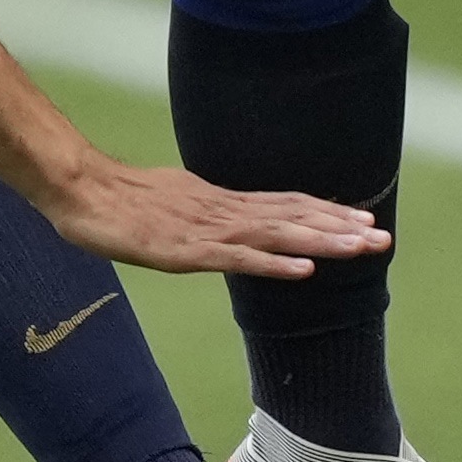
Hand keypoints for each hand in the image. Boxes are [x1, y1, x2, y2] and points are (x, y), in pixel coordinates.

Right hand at [37, 156, 388, 282]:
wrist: (78, 190)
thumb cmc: (116, 202)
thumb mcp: (171, 205)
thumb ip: (201, 214)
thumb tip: (226, 222)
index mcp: (220, 201)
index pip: (284, 206)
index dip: (325, 213)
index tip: (362, 220)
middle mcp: (223, 211)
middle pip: (291, 218)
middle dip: (339, 228)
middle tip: (383, 239)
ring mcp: (206, 230)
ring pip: (275, 236)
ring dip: (321, 242)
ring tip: (360, 248)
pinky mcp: (186, 251)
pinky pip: (238, 259)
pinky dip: (274, 264)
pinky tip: (304, 271)